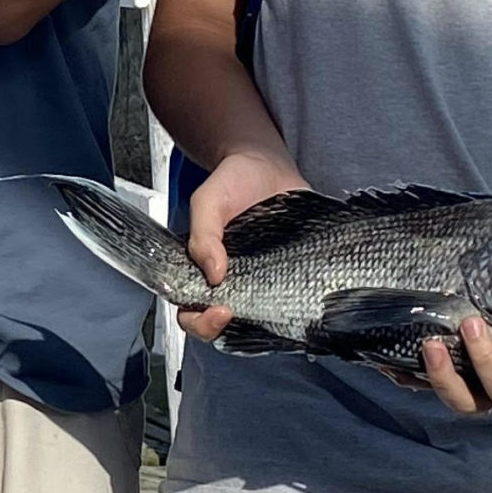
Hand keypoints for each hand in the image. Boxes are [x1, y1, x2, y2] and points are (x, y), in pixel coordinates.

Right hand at [178, 147, 307, 342]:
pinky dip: (295, 305)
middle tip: (235, 312)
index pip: (190, 311)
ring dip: (261, 320)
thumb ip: (203, 233)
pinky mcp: (293, 274)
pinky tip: (301, 297)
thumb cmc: (234, 181)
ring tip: (270, 304)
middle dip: (223, 328)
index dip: (199, 320)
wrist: (268, 164)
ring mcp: (263, 281)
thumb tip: (214, 274)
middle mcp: (231, 281)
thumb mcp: (208, 200)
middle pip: (221, 325)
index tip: (219, 309)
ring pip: (257, 318)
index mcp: (201, 269)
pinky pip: (291, 300)